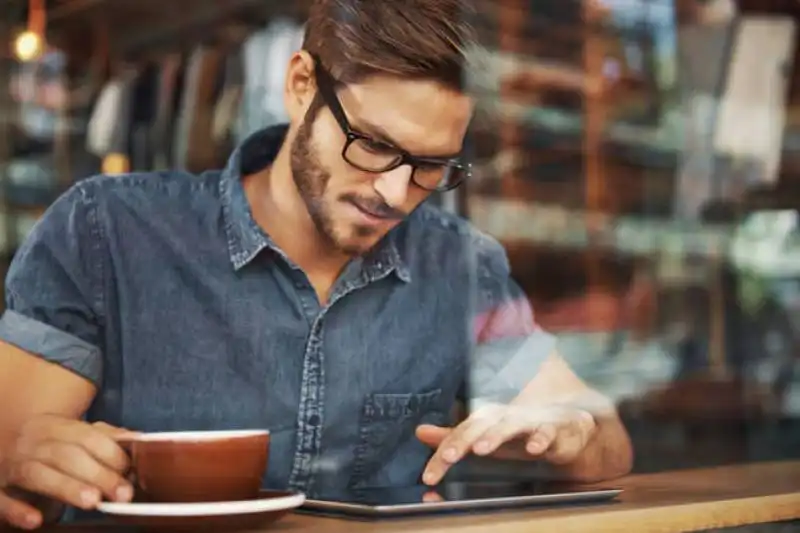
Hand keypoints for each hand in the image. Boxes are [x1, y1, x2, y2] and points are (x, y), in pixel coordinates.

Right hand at [0, 416, 137, 529]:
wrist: (1, 453)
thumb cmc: (49, 451)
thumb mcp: (73, 438)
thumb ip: (105, 438)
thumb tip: (137, 440)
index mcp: (53, 426)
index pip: (86, 436)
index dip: (111, 453)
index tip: (130, 472)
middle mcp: (30, 443)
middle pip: (66, 455)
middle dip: (98, 474)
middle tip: (122, 494)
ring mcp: (10, 466)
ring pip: (37, 474)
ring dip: (67, 487)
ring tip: (92, 501)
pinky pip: (3, 501)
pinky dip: (18, 510)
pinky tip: (36, 520)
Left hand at [416, 403, 595, 484]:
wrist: (569, 425)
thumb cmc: (520, 432)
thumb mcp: (486, 436)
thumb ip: (455, 436)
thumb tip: (420, 432)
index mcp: (487, 419)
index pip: (459, 434)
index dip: (443, 452)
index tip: (429, 476)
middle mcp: (505, 416)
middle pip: (480, 424)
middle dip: (462, 440)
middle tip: (446, 456)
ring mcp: (530, 421)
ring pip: (511, 424)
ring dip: (496, 435)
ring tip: (482, 449)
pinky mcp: (556, 429)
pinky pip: (548, 432)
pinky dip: (541, 438)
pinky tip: (533, 448)